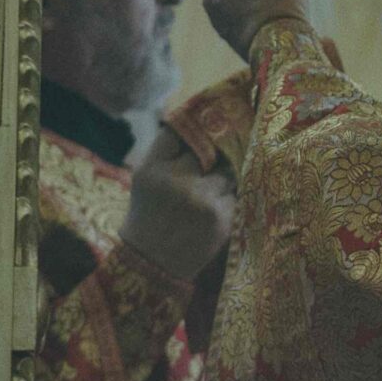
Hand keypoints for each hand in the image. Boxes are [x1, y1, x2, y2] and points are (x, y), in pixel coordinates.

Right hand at [119, 125, 237, 281]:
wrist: (152, 262)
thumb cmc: (149, 213)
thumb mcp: (144, 178)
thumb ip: (166, 149)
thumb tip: (196, 118)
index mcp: (153, 169)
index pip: (182, 132)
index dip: (198, 124)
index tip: (210, 120)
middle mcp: (178, 182)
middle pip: (212, 148)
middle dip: (218, 149)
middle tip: (224, 146)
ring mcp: (203, 200)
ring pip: (229, 171)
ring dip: (227, 174)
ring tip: (214, 185)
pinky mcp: (223, 218)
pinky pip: (237, 193)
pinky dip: (231, 195)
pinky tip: (219, 203)